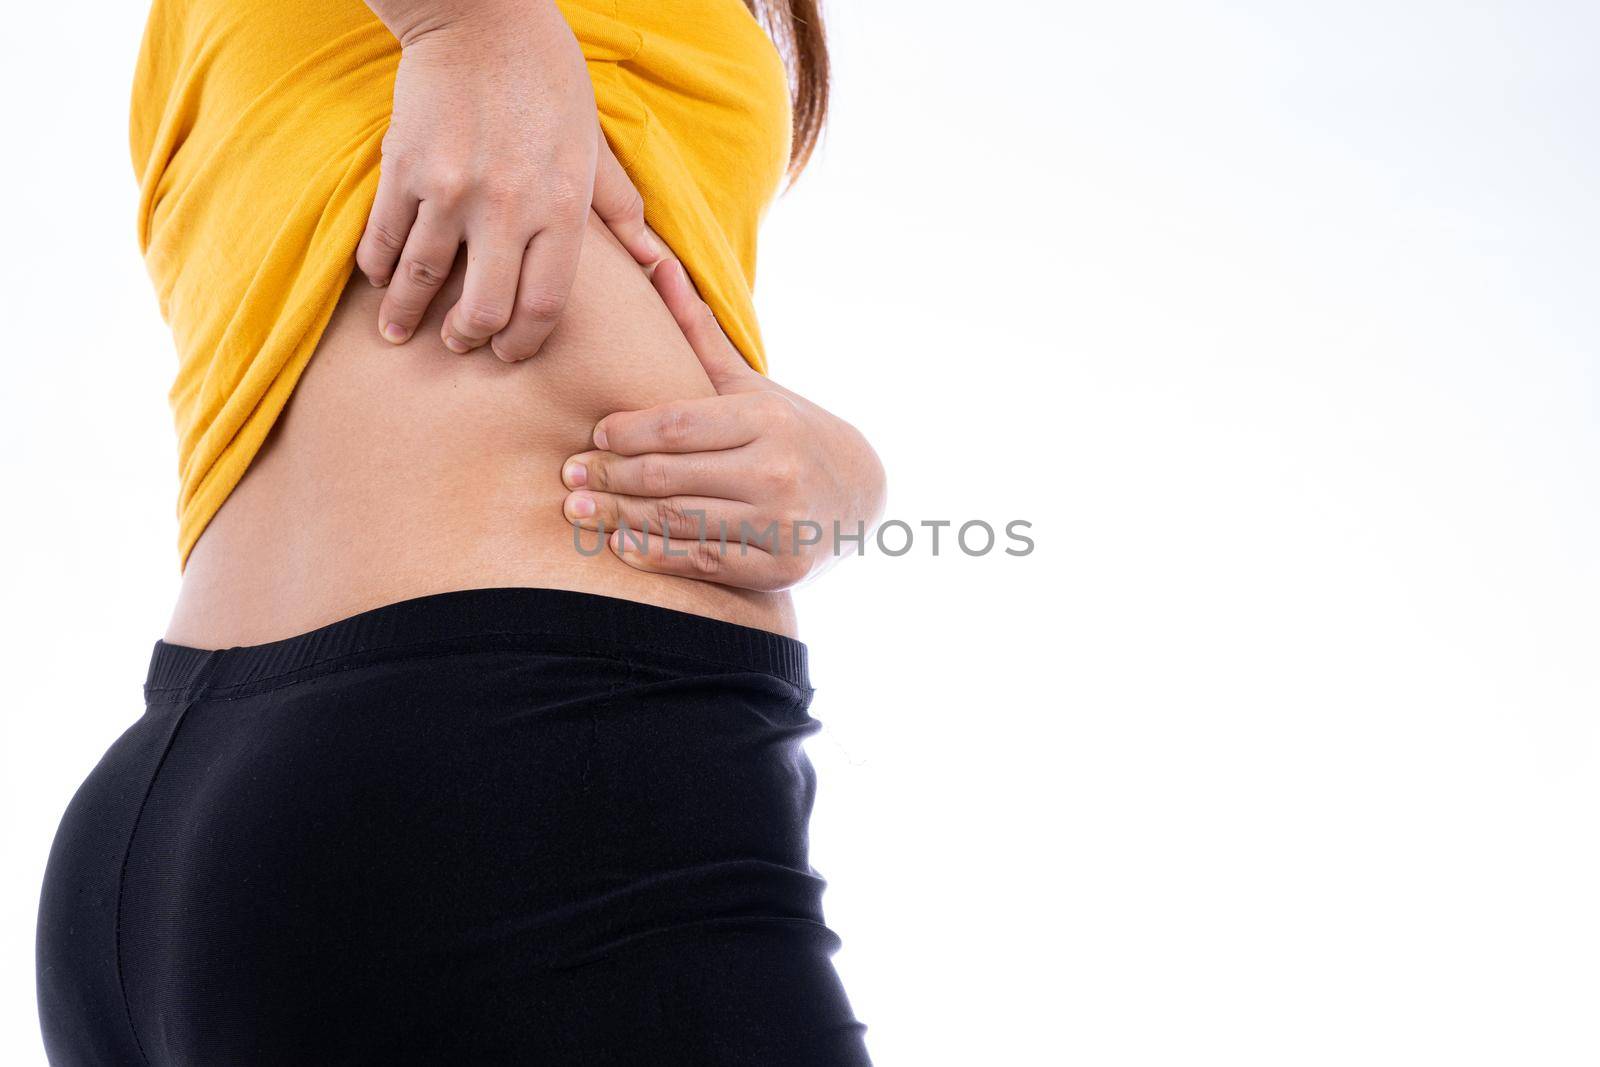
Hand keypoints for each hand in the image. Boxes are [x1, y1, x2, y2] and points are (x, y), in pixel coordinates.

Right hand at [356, 0, 661, 360]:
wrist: (481, 17)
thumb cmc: (548, 80)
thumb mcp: (592, 144)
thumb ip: (618, 209)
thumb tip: (657, 264)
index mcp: (561, 207)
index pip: (544, 305)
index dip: (524, 342)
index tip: (510, 351)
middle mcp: (507, 207)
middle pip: (484, 308)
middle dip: (469, 339)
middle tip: (460, 344)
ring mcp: (450, 190)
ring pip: (422, 280)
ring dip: (406, 316)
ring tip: (398, 331)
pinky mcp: (403, 168)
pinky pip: (383, 238)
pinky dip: (377, 268)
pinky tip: (379, 281)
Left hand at [560, 259, 887, 590]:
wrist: (860, 492)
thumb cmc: (787, 431)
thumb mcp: (747, 383)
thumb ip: (697, 332)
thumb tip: (658, 262)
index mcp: (765, 418)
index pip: (677, 426)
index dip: (627, 432)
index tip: (593, 434)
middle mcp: (777, 470)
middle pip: (669, 476)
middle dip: (610, 477)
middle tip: (569, 478)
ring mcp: (782, 522)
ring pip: (680, 521)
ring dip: (620, 519)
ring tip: (579, 513)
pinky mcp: (782, 567)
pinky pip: (704, 562)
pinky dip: (657, 554)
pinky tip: (621, 545)